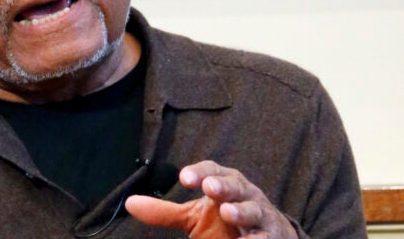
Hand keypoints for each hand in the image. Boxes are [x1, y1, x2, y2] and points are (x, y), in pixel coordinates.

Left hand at [126, 161, 296, 238]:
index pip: (213, 171)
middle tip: (210, 187)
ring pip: (254, 210)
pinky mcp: (273, 236)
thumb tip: (130, 203)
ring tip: (228, 212)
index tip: (184, 178)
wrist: (267, 237)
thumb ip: (164, 212)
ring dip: (241, 210)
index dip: (200, 172)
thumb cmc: (225, 222)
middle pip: (235, 185)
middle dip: (222, 185)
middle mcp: (245, 194)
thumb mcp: (194, 215)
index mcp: (224, 183)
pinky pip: (265, 237)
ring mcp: (261, 216)